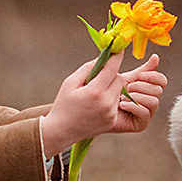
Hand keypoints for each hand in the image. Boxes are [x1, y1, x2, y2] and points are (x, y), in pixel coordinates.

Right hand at [39, 53, 167, 154]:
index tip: (118, 50)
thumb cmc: (63, 104)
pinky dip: (110, 99)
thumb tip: (102, 58)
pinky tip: (97, 103)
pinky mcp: (112, 120)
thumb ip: (87, 68)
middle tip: (99, 77)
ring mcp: (110, 113)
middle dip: (111, 74)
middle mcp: (106, 103)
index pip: (112, 68)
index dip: (116, 57)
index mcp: (94, 91)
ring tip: (96, 92)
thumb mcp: (70, 82)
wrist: (61, 131)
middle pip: (119, 78)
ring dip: (112, 87)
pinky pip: (117, 102)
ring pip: (120, 91)